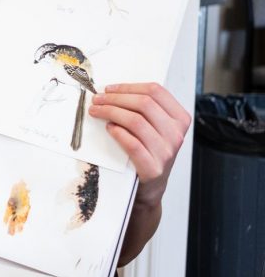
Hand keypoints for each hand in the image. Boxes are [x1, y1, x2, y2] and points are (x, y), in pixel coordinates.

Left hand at [88, 82, 190, 263]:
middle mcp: (176, 134)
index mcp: (179, 119)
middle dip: (115, 98)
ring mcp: (166, 152)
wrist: (149, 190)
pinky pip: (132, 144)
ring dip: (111, 112)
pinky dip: (117, 133)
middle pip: (144, 103)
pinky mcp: (153, 168)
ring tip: (96, 112)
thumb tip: (112, 90)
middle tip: (96, 99)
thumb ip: (143, 109)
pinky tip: (108, 128)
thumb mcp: (154, 128)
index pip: (155, 91)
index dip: (128, 87)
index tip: (108, 88)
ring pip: (136, 121)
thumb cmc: (148, 152)